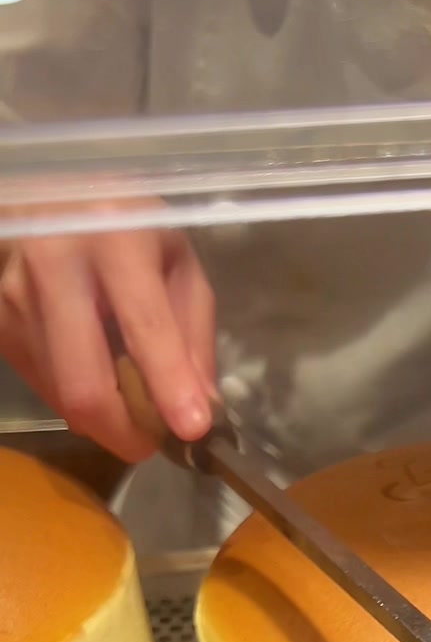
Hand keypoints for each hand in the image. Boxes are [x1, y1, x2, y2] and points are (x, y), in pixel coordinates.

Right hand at [0, 225, 216, 464]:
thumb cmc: (126, 229)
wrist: (48, 199)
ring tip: (127, 393)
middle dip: (125, 433)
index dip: (168, 384)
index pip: (142, 326)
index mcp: (115, 239)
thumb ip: (193, 334)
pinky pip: (43, 384)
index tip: (191, 429)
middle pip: (84, 385)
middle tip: (152, 442)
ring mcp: (15, 295)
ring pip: (62, 396)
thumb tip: (201, 408)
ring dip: (103, 415)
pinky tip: (91, 365)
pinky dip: (74, 395)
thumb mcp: (177, 262)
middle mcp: (55, 265)